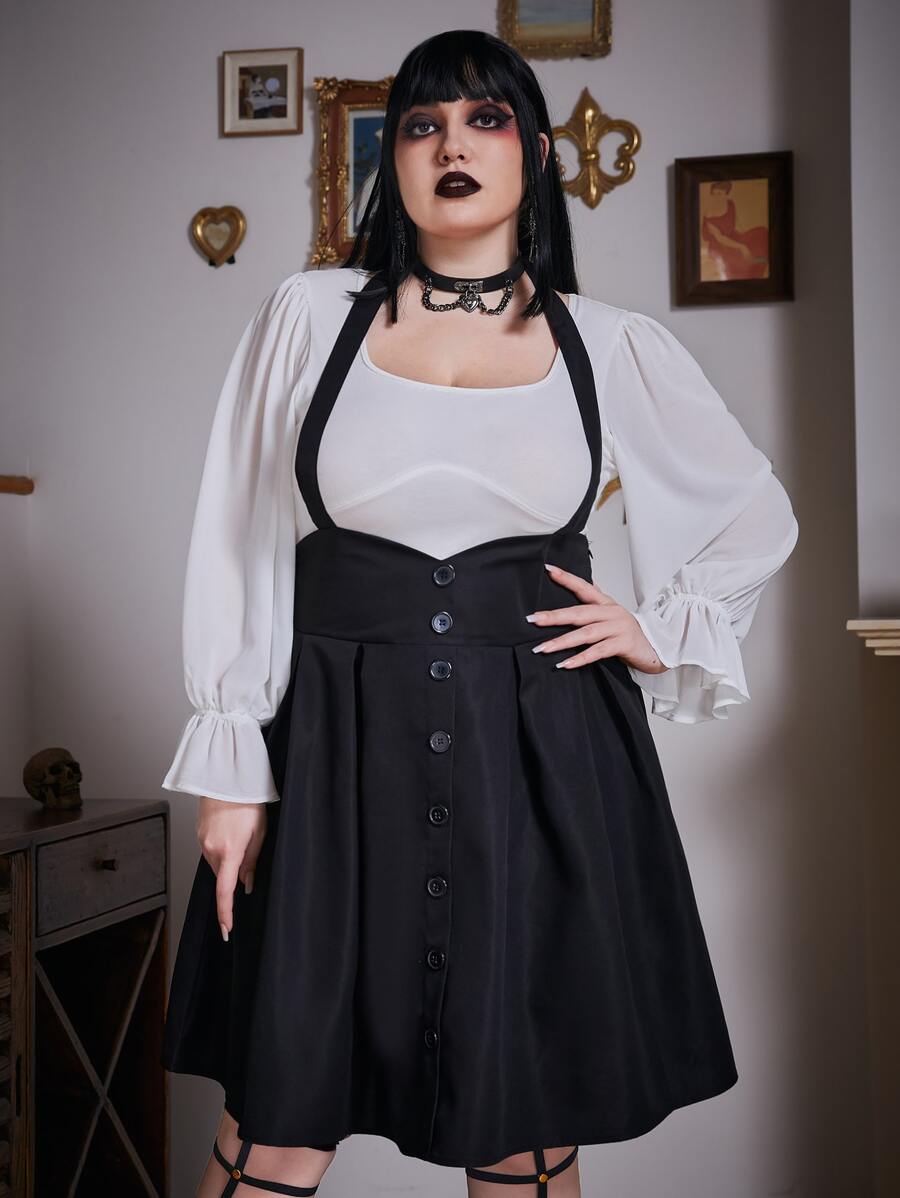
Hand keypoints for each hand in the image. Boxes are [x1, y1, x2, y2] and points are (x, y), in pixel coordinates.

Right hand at [196, 797, 267, 940]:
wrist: (227, 779)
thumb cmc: (248, 802)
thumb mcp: (259, 832)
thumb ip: (252, 861)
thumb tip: (247, 884)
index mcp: (229, 852)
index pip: (226, 891)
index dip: (226, 913)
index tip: (226, 929)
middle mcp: (212, 850)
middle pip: (222, 876)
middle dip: (233, 875)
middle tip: (249, 851)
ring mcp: (203, 842)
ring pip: (216, 863)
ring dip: (228, 859)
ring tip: (241, 835)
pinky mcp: (199, 834)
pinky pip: (211, 850)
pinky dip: (221, 849)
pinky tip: (230, 831)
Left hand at [526, 562, 669, 672]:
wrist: (657, 648)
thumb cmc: (629, 632)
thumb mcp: (611, 614)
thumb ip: (596, 602)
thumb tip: (583, 584)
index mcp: (606, 603)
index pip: (584, 587)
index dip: (566, 578)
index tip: (548, 570)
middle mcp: (611, 612)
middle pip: (579, 612)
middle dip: (554, 616)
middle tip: (533, 619)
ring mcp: (618, 628)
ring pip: (585, 633)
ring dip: (562, 642)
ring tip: (542, 648)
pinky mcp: (623, 644)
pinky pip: (598, 651)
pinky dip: (580, 658)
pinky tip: (565, 664)